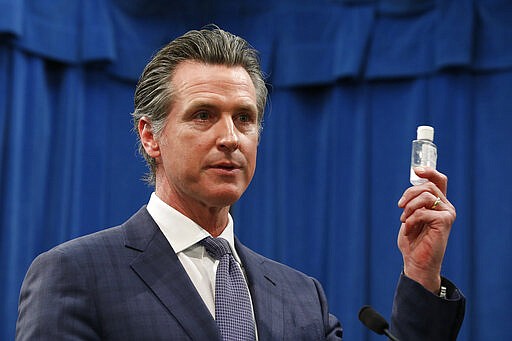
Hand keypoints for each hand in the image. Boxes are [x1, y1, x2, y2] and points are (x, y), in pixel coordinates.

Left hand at [397, 167, 455, 292]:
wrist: (417, 262)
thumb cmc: (413, 241)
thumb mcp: (410, 217)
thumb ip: (414, 202)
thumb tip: (412, 188)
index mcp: (438, 204)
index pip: (439, 180)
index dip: (429, 172)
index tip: (416, 170)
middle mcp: (446, 207)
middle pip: (428, 186)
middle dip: (409, 194)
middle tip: (400, 206)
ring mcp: (448, 214)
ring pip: (426, 196)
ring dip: (409, 207)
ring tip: (403, 220)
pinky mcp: (445, 222)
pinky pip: (423, 211)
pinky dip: (411, 219)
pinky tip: (408, 229)